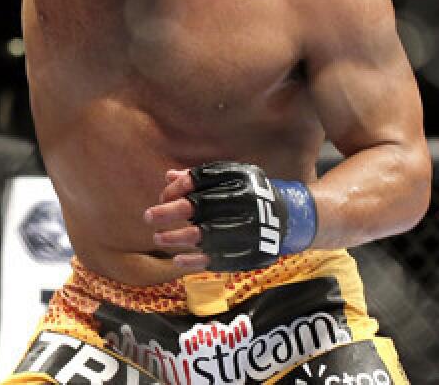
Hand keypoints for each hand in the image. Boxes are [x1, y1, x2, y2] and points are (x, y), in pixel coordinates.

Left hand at [144, 162, 317, 272]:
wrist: (290, 218)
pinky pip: (221, 259)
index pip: (199, 182)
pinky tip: (178, 260)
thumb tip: (168, 177)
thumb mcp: (232, 178)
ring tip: (158, 238)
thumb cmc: (250, 193)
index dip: (177, 190)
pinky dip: (197, 261)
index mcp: (238, 181)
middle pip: (200, 207)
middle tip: (148, 217)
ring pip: (207, 235)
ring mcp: (249, 230)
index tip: (161, 197)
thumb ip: (201, 178)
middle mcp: (244, 204)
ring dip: (178, 238)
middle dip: (170, 212)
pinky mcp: (252, 253)